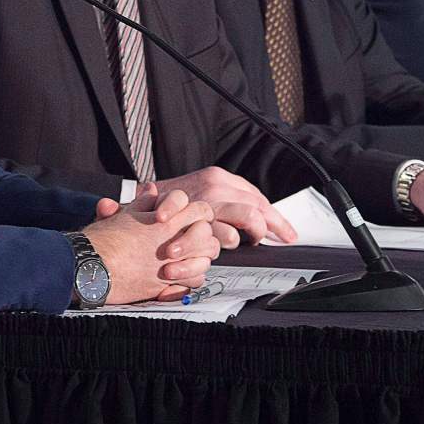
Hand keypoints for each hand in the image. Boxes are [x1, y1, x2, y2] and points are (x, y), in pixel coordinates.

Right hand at [86, 186, 218, 303]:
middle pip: (207, 233)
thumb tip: (152, 190)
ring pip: (205, 258)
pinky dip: (191, 278)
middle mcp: (172, 240)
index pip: (199, 209)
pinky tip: (181, 275)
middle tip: (195, 237)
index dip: (197, 213)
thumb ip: (144, 202)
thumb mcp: (124, 214)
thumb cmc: (103, 240)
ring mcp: (171, 263)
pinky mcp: (166, 284)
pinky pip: (194, 281)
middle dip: (203, 235)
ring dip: (200, 257)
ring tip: (190, 257)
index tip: (189, 218)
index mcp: (165, 219)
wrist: (91, 266)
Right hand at [152, 166, 295, 246]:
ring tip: (249, 242)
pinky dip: (230, 243)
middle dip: (274, 225)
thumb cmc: (167, 204)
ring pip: (249, 218)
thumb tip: (255, 213)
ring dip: (253, 233)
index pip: (256, 196)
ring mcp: (208, 203)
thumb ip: (224, 199)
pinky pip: (229, 236)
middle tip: (282, 238)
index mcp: (217, 177)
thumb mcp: (196, 192)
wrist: (137, 209)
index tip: (285, 230)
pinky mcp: (200, 222)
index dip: (274, 215)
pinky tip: (227, 246)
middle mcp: (215, 186)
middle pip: (258, 206)